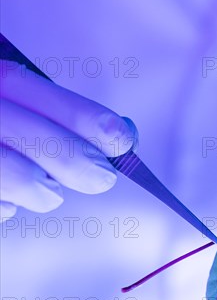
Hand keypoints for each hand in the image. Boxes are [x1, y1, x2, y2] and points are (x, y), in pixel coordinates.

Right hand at [0, 60, 135, 220]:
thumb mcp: (8, 102)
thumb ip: (51, 111)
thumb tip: (120, 134)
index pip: (33, 91)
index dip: (86, 117)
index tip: (122, 138)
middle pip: (40, 142)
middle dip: (85, 166)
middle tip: (101, 177)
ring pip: (22, 179)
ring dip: (46, 192)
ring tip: (46, 190)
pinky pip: (0, 209)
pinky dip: (9, 208)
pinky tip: (6, 197)